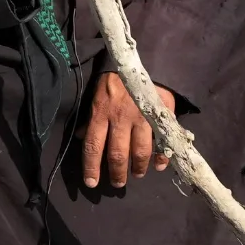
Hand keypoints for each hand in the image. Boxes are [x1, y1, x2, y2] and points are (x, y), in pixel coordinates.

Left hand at [80, 71, 174, 189]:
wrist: (143, 60)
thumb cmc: (116, 80)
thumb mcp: (97, 96)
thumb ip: (91, 118)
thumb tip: (83, 137)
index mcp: (101, 113)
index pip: (93, 146)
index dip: (92, 167)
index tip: (91, 183)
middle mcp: (121, 117)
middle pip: (118, 154)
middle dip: (117, 173)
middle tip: (118, 184)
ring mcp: (142, 117)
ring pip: (140, 151)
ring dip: (138, 167)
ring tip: (137, 174)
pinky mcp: (160, 114)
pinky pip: (162, 141)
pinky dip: (162, 156)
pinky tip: (159, 165)